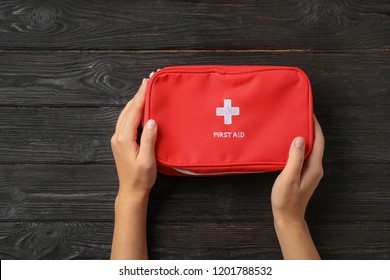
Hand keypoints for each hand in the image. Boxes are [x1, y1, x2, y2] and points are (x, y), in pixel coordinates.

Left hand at [111, 78, 157, 199]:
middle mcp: (118, 136)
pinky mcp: (120, 142)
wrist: (131, 190)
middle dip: (137, 96)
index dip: (140, 96)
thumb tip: (151, 120)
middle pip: (127, 110)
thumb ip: (148, 139)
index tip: (146, 83)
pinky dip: (132, 111)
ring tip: (143, 92)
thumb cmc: (141, 177)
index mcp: (124, 139)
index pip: (133, 112)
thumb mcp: (147, 160)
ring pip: (125, 115)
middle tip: (146, 82)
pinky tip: (138, 109)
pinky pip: (125, 121)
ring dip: (134, 102)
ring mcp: (118, 139)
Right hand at [271, 115, 323, 224]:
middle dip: (309, 128)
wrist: (287, 217)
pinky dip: (298, 146)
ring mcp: (310, 171)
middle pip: (316, 143)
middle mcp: (315, 167)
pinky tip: (289, 144)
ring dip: (304, 137)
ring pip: (310, 149)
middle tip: (299, 116)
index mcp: (314, 166)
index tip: (308, 113)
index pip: (318, 141)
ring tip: (293, 126)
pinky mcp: (303, 174)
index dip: (315, 126)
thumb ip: (295, 158)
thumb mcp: (289, 177)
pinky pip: (304, 155)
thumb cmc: (286, 199)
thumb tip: (300, 138)